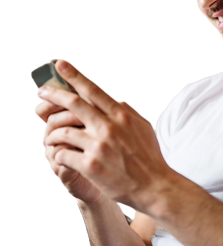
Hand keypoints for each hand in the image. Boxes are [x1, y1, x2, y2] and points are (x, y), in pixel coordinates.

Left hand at [38, 60, 172, 212]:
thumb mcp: (143, 126)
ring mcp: (99, 146)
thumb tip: (113, 101)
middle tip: (42, 91)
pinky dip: (58, 154)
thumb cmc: (148, 156)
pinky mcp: (90, 165)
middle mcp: (109, 126)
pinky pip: (63, 154)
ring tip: (49, 137)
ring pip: (63, 131)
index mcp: (121, 115)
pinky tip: (60, 156)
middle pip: (73, 104)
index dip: (74, 76)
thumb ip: (126, 112)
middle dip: (54, 94)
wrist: (153, 185)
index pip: (93, 90)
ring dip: (52, 134)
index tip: (60, 65)